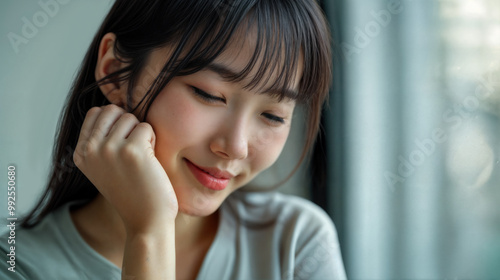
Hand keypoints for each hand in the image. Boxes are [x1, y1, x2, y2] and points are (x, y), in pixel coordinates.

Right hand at [73, 104, 177, 233]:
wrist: (146, 220)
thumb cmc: (133, 192)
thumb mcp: (105, 167)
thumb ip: (100, 141)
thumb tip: (111, 107)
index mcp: (80, 154)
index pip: (95, 113)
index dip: (115, 121)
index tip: (123, 143)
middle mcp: (90, 150)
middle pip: (111, 110)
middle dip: (128, 123)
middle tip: (134, 148)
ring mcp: (109, 149)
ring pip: (130, 117)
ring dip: (141, 133)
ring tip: (142, 157)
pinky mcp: (131, 150)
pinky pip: (146, 126)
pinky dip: (153, 139)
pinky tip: (150, 160)